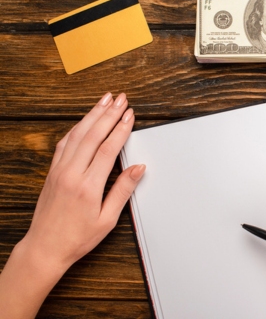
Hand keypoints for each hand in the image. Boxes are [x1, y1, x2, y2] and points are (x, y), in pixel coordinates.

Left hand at [0, 92, 145, 318]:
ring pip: (77, 135)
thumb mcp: (108, 219)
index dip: (120, 129)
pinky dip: (77, 127)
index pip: (107, 149)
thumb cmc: (77, 238)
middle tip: (121, 99)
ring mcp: (59, 171)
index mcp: (88, 186)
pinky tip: (85, 120)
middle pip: (92, 135)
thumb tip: (138, 169)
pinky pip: (64, 143)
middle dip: (108, 114)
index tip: (130, 115)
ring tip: (105, 100)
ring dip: (92, 115)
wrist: (45, 248)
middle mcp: (71, 174)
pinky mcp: (52, 172)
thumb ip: (123, 190)